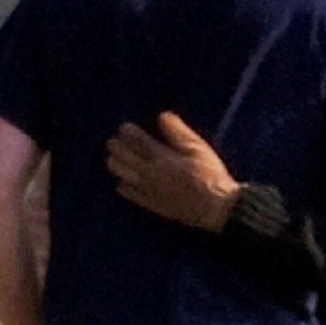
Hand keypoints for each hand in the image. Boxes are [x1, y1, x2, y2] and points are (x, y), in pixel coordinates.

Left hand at [106, 112, 241, 232]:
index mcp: (163, 158)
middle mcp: (152, 174)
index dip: (129, 133)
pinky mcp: (154, 205)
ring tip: (111, 160)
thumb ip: (178, 132)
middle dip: (117, 149)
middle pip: (127, 159)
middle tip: (111, 143)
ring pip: (126, 176)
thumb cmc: (209, 175)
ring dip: (117, 166)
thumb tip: (162, 117)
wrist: (215, 207)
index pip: (139, 142)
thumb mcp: (198, 148)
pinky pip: (133, 196)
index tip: (123, 127)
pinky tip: (120, 184)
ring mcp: (151, 191)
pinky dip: (124, 188)